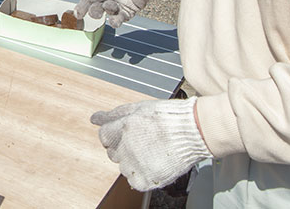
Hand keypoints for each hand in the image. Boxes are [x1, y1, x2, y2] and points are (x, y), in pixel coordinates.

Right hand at [75, 0, 165, 27]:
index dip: (83, 5)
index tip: (77, 14)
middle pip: (97, 6)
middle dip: (95, 10)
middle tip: (97, 9)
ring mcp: (120, 2)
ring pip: (108, 13)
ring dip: (107, 12)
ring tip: (112, 6)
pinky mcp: (130, 9)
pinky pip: (120, 18)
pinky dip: (116, 21)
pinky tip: (114, 20)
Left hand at [91, 98, 209, 191]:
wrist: (195, 131)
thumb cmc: (168, 117)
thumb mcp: (138, 108)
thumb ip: (114, 115)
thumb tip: (94, 118)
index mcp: (124, 127)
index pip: (103, 136)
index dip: (113, 134)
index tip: (125, 134)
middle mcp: (127, 147)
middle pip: (112, 152)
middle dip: (122, 146)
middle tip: (141, 141)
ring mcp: (136, 164)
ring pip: (122, 166)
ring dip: (131, 161)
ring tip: (150, 151)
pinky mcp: (146, 179)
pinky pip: (133, 180)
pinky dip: (140, 174)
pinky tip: (153, 162)